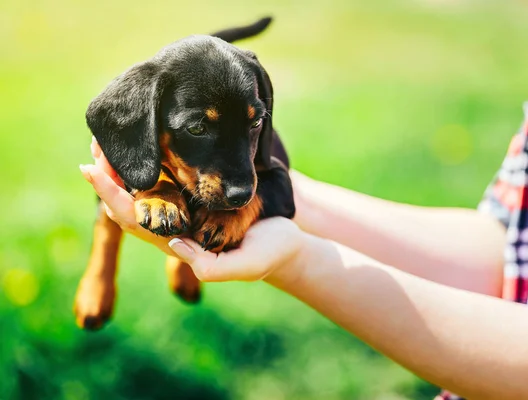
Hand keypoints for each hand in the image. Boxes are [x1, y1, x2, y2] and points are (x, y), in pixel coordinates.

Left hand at [80, 138, 307, 283]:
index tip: (92, 168)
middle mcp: (175, 231)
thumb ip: (211, 266)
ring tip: (111, 143)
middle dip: (108, 177)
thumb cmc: (269, 255)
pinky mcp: (198, 205)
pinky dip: (148, 168)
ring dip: (125, 170)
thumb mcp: (246, 265)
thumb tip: (174, 245)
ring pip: (143, 194)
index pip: (134, 220)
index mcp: (180, 245)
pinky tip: (146, 149)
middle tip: (96, 143)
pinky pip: (164, 186)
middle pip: (128, 205)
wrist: (287, 247)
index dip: (111, 194)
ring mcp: (185, 217)